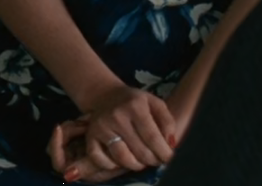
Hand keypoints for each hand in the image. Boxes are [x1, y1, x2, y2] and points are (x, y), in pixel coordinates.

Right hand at [55, 85, 176, 179]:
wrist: (106, 95)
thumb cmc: (135, 102)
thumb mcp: (155, 103)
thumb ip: (167, 121)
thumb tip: (171, 144)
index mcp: (135, 105)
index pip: (152, 137)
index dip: (163, 152)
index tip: (169, 158)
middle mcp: (117, 116)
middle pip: (140, 151)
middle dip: (153, 160)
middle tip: (156, 160)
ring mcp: (101, 127)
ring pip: (122, 158)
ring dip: (136, 165)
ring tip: (142, 161)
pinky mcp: (90, 137)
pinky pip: (101, 160)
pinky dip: (112, 166)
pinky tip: (121, 160)